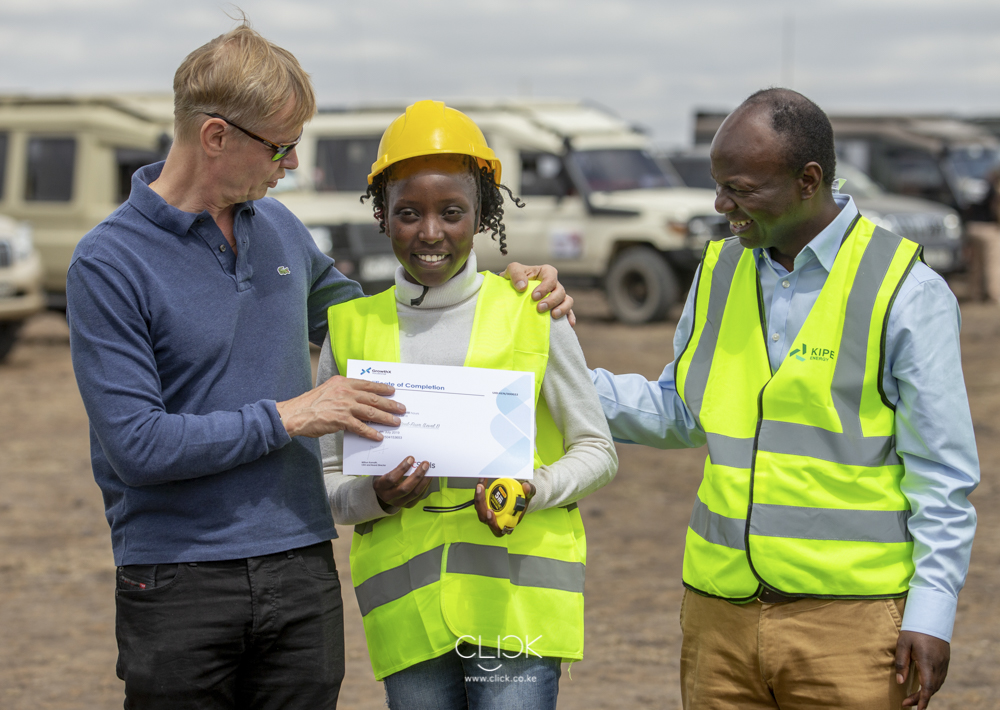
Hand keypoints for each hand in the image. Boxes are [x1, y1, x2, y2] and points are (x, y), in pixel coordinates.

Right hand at [275, 375, 404, 438]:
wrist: (295, 415)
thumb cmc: (309, 405)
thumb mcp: (328, 391)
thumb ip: (343, 393)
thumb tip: (359, 401)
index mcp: (342, 382)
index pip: (367, 384)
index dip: (382, 388)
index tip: (393, 391)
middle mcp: (345, 392)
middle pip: (373, 398)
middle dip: (390, 404)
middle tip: (402, 408)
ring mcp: (344, 405)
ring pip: (371, 412)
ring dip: (385, 418)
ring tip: (396, 422)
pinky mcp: (341, 420)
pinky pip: (361, 427)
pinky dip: (371, 432)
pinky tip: (378, 436)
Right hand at [373, 458, 430, 509]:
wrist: (383, 493)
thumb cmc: (384, 479)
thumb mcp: (383, 472)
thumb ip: (393, 466)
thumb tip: (410, 458)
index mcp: (380, 486)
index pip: (391, 479)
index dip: (402, 469)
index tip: (411, 459)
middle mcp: (388, 497)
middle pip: (405, 488)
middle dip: (417, 475)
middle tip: (424, 464)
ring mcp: (398, 502)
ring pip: (414, 493)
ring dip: (424, 480)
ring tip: (428, 470)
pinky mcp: (407, 505)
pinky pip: (419, 496)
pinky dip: (425, 486)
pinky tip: (427, 478)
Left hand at [474, 478, 534, 536]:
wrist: (519, 495)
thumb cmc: (523, 501)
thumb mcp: (528, 496)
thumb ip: (529, 491)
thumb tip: (526, 487)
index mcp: (507, 523)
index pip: (498, 529)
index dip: (492, 523)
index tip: (490, 512)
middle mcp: (497, 520)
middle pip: (484, 518)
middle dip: (481, 504)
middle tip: (481, 491)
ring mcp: (490, 512)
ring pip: (479, 509)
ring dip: (478, 497)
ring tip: (480, 485)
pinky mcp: (486, 505)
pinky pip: (479, 501)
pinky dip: (479, 492)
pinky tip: (482, 482)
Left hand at [502, 263, 575, 325]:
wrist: (511, 292)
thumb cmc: (513, 279)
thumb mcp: (512, 270)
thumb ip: (516, 274)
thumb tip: (522, 286)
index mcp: (545, 272)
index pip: (551, 277)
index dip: (545, 286)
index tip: (534, 296)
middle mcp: (554, 284)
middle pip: (560, 291)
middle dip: (552, 300)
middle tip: (540, 308)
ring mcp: (557, 297)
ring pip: (568, 301)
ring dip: (563, 308)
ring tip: (554, 316)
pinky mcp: (557, 308)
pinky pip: (569, 312)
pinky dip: (570, 318)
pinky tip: (569, 324)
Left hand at [896, 630, 949, 708]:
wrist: (932, 617)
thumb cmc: (914, 629)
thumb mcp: (902, 643)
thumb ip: (901, 663)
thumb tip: (900, 682)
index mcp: (927, 661)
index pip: (927, 687)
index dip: (922, 700)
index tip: (918, 709)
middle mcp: (938, 665)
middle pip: (932, 688)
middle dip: (920, 698)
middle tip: (906, 702)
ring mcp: (944, 663)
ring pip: (937, 684)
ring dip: (927, 693)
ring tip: (914, 698)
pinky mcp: (945, 661)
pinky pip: (940, 678)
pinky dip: (933, 686)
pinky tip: (924, 687)